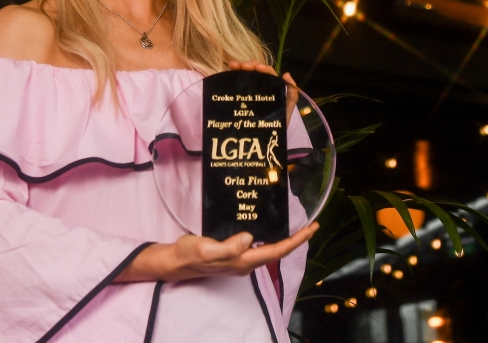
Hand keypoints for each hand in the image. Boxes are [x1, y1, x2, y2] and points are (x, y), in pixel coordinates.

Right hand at [119, 224, 318, 282]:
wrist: (175, 261)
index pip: (276, 251)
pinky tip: (268, 226)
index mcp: (242, 261)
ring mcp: (240, 259)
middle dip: (296, 239)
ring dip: (285, 238)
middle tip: (311, 225)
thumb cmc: (190, 254)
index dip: (296, 240)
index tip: (311, 228)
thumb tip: (250, 238)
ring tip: (296, 225)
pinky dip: (269, 236)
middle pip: (277, 251)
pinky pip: (258, 245)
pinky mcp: (233, 254)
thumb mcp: (206, 249)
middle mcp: (245, 262)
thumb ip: (228, 247)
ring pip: (269, 249)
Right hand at [228, 60, 299, 124]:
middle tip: (240, 66)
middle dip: (248, 65)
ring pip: (247, 76)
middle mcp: (262, 86)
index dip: (262, 67)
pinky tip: (229, 73)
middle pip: (256, 72)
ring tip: (232, 66)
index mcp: (273, 86)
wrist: (266, 137)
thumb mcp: (288, 108)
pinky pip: (239, 85)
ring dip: (240, 68)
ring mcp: (252, 91)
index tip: (255, 67)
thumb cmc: (279, 122)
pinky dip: (234, 76)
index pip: (268, 73)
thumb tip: (286, 74)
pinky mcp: (244, 97)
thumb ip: (291, 93)